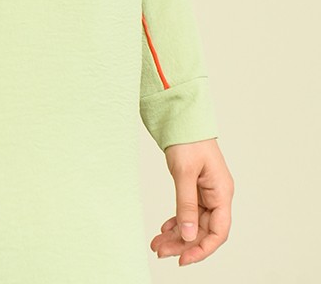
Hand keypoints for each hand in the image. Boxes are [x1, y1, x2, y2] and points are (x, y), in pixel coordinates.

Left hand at [150, 138, 233, 266]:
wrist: (181, 118)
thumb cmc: (189, 139)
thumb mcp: (184, 172)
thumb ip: (186, 204)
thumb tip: (187, 234)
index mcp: (221, 192)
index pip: (219, 231)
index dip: (203, 248)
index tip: (184, 259)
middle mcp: (217, 195)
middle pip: (203, 230)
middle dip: (183, 244)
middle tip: (161, 252)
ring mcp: (206, 193)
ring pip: (193, 223)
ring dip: (177, 235)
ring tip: (157, 244)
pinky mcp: (195, 189)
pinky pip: (188, 212)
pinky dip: (176, 222)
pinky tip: (164, 230)